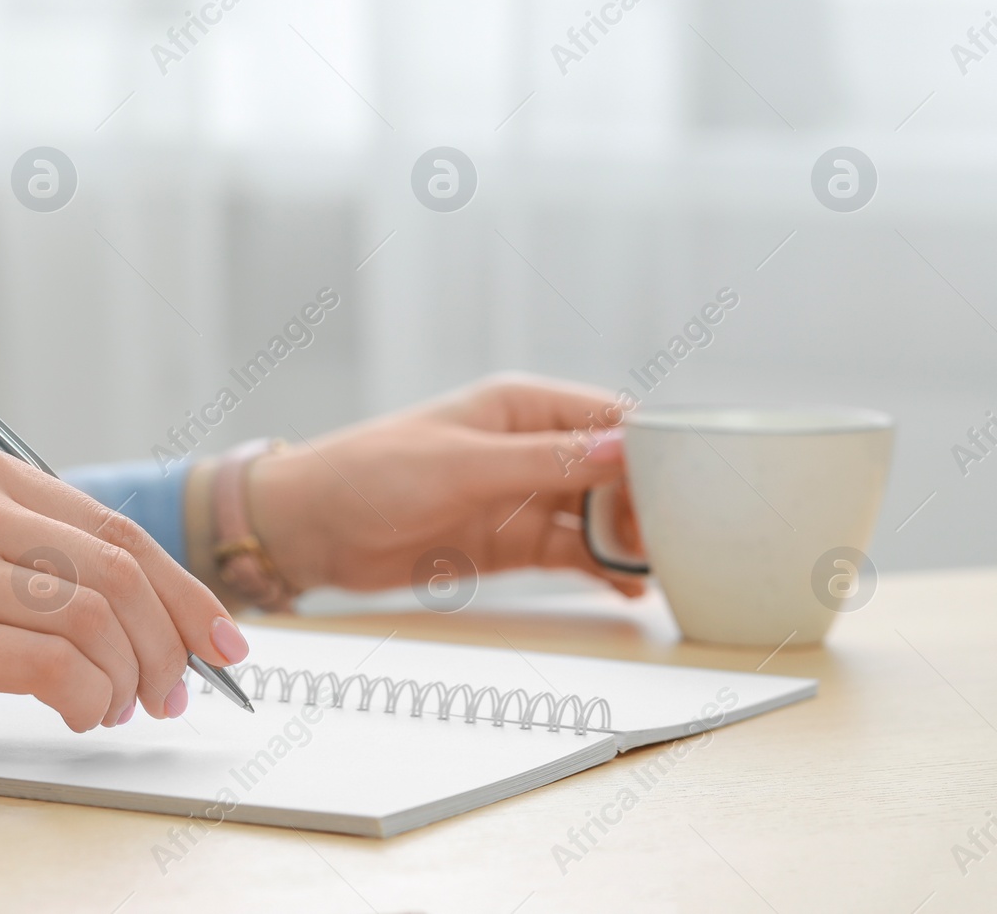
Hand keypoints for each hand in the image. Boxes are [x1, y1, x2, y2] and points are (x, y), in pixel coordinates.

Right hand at [0, 441, 250, 738]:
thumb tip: (152, 614)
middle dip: (169, 639)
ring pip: (93, 614)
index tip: (222, 640)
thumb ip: (37, 557)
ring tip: (121, 706)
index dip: (184, 590)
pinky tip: (82, 713)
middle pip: (118, 568)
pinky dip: (88, 696)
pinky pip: (51, 663)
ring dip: (130, 675)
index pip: (117, 530)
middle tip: (175, 690)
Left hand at [248, 373, 644, 598]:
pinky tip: (631, 589)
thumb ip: (547, 462)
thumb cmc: (372, 473)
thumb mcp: (463, 466)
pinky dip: (603, 569)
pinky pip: (573, 553)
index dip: (650, 451)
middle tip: (675, 544)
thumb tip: (627, 448)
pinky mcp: (510, 543)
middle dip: (648, 504)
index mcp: (521, 407)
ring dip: (631, 541)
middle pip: (615, 473)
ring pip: (599, 517)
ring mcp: (522, 498)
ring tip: (669, 573)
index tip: (686, 488)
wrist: (310, 528)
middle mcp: (530, 448)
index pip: (610, 418)